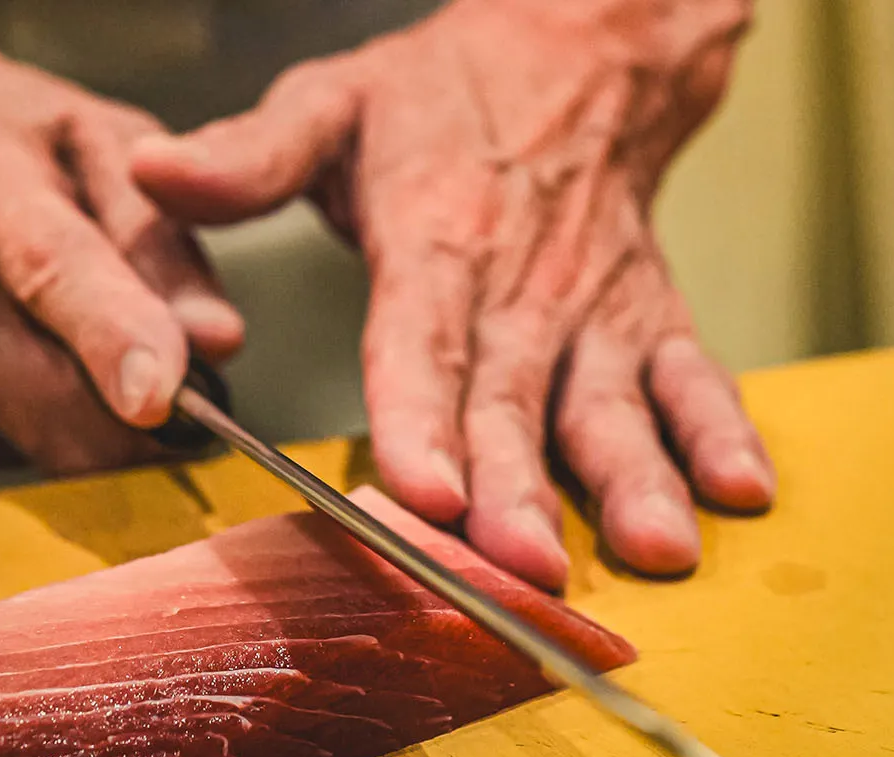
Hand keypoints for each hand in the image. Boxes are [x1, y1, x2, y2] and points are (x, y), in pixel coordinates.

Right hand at [0, 36, 243, 470]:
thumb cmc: (19, 144)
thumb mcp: (110, 145)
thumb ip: (166, 242)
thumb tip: (218, 342)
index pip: (46, 272)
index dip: (111, 341)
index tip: (162, 398)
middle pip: (48, 396)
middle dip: (147, 421)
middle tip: (199, 388)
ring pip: (46, 445)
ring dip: (114, 428)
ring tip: (120, 351)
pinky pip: (27, 454)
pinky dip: (69, 430)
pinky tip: (60, 364)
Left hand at [133, 0, 770, 587]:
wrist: (578, 52)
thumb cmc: (445, 96)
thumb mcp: (334, 104)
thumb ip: (249, 155)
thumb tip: (154, 174)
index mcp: (437, 238)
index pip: (424, 343)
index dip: (424, 421)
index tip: (425, 493)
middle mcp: (525, 285)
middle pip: (518, 400)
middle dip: (521, 488)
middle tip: (524, 567)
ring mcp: (597, 306)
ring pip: (613, 401)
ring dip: (634, 476)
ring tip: (653, 546)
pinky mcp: (649, 314)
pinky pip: (693, 373)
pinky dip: (719, 430)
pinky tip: (739, 490)